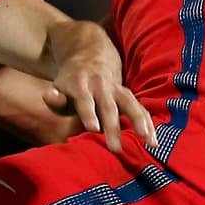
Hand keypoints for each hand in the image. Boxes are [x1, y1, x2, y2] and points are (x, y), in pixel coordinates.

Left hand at [43, 20, 157, 152]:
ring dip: (139, 121)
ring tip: (148, 141)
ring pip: (130, 103)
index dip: (88, 113)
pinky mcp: (127, 94)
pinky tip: (154, 142)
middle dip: (113, 127)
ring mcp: (117, 88)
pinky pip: (140, 107)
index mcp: (81, 83)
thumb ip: (54, 98)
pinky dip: (148, 123)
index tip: (93, 128)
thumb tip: (51, 97)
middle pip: (108, 106)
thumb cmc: (71, 82)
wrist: (90, 55)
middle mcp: (101, 85)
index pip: (84, 99)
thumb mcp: (58, 87)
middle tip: (116, 149)